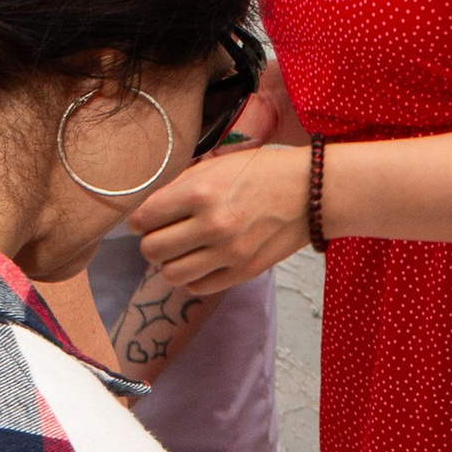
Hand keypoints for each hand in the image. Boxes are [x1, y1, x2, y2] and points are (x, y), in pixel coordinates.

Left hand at [133, 137, 312, 292]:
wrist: (311, 192)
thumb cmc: (263, 172)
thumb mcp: (217, 164)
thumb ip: (181, 185)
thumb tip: (149, 208)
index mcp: (200, 191)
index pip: (143, 218)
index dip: (140, 220)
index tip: (146, 219)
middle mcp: (211, 224)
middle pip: (152, 249)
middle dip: (152, 242)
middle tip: (164, 235)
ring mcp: (228, 252)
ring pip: (170, 274)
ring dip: (170, 263)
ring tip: (182, 252)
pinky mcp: (243, 271)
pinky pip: (197, 287)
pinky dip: (193, 277)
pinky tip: (202, 262)